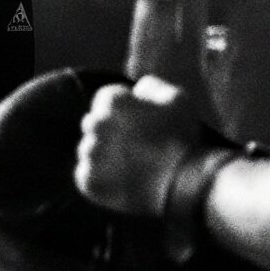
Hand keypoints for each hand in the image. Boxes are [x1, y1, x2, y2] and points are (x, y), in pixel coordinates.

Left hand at [76, 76, 207, 218]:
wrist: (182, 184)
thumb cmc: (182, 138)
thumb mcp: (177, 99)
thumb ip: (152, 86)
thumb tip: (138, 89)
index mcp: (115, 102)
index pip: (105, 98)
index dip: (120, 108)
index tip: (134, 120)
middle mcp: (97, 125)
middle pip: (93, 123)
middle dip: (109, 130)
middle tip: (132, 144)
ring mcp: (92, 155)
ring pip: (89, 150)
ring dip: (103, 155)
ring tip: (128, 165)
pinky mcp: (90, 182)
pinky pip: (86, 176)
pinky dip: (99, 178)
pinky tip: (120, 180)